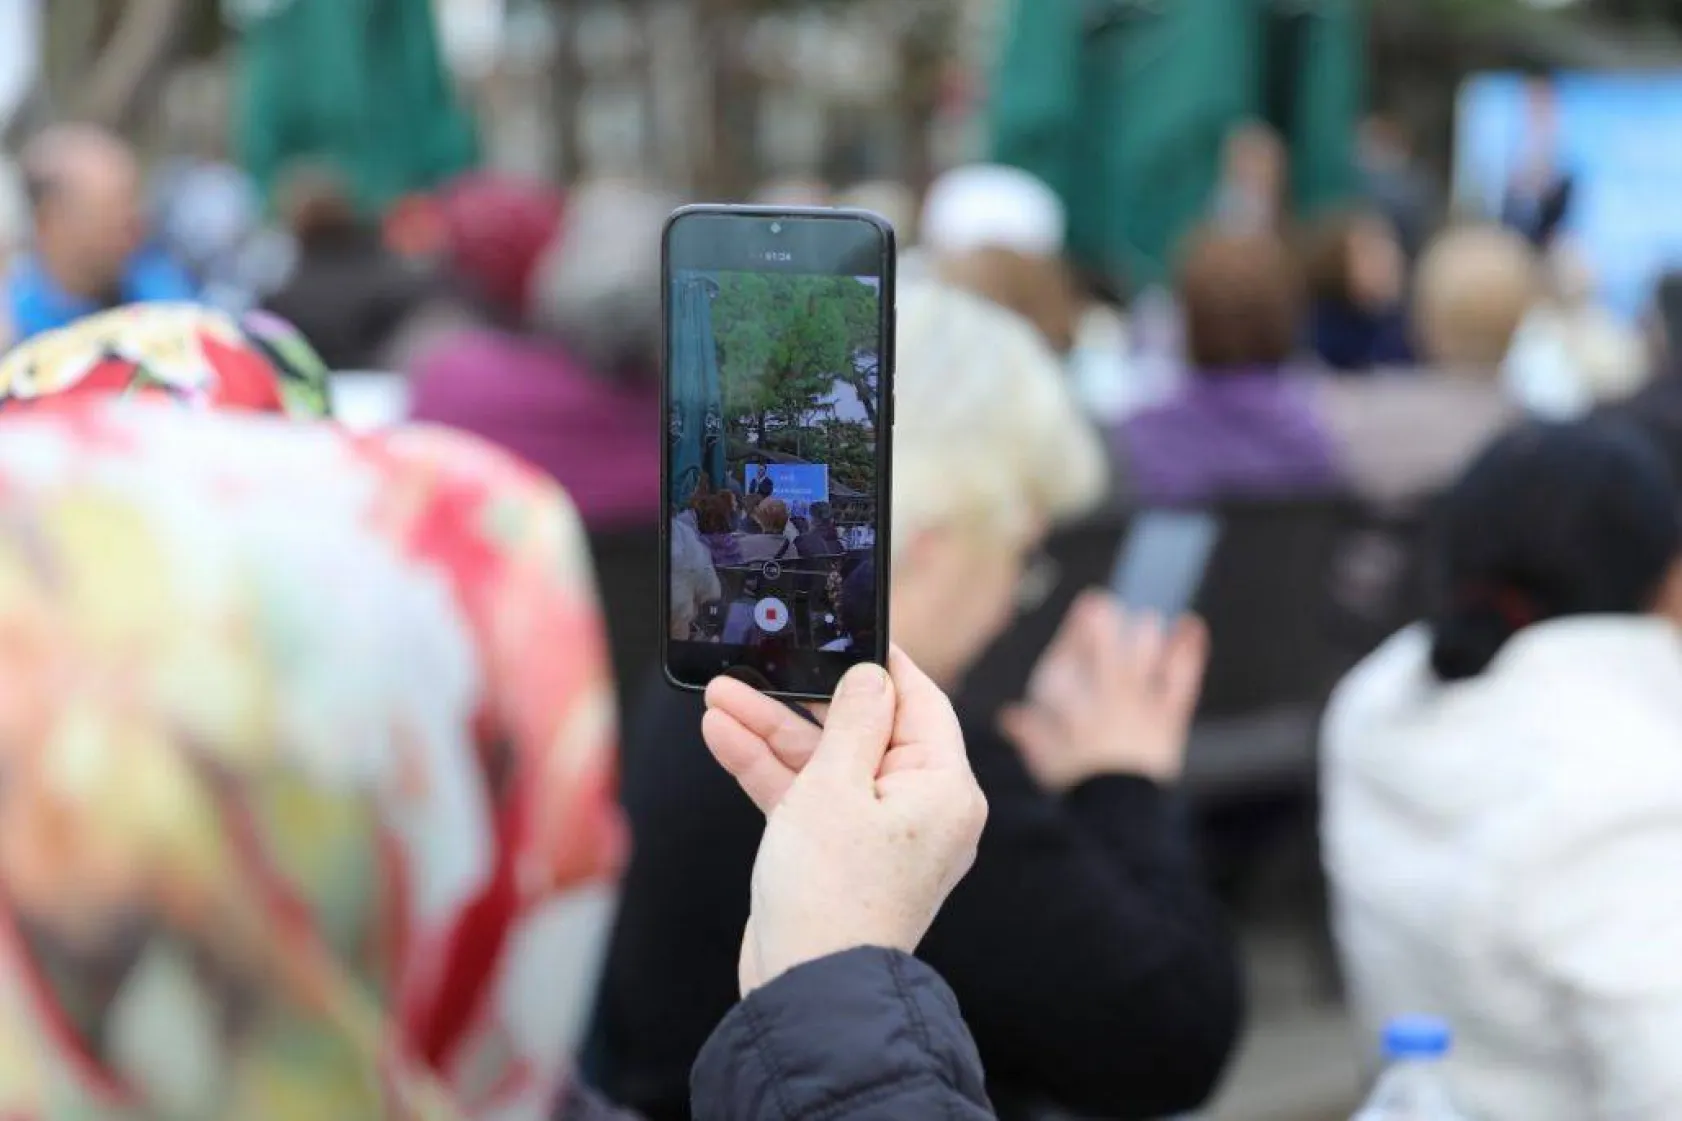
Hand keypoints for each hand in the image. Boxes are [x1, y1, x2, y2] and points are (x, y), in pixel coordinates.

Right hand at [702, 648, 987, 994]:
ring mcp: (879, 836)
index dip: (880, 664)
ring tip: (720, 697)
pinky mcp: (840, 857)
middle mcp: (921, 809)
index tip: (845, 630)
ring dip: (772, 732)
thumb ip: (852, 721)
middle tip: (756, 666)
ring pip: (826, 764)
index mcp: (943, 788)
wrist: (807, 991)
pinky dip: (770, 773)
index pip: (919, 701)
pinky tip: (724, 738)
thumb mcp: (837, 787)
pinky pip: (808, 800)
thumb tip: (871, 676)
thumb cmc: (832, 892)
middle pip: (863, 730)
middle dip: (802, 700)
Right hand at [1000, 592, 1206, 790]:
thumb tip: (1011, 718)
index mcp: (1068, 714)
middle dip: (1102, 629)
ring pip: (1140, 665)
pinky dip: (1188, 652)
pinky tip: (1192, 625)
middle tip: (1104, 606)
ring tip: (1146, 621)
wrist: (1116, 818)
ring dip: (1143, 639)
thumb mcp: (1045, 765)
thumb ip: (1030, 735)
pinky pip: (1179, 681)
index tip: (1086, 608)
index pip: (1065, 666)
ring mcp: (1137, 712)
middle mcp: (1101, 708)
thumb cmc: (1077, 789)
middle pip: (1101, 658)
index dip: (1074, 636)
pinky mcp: (1167, 721)